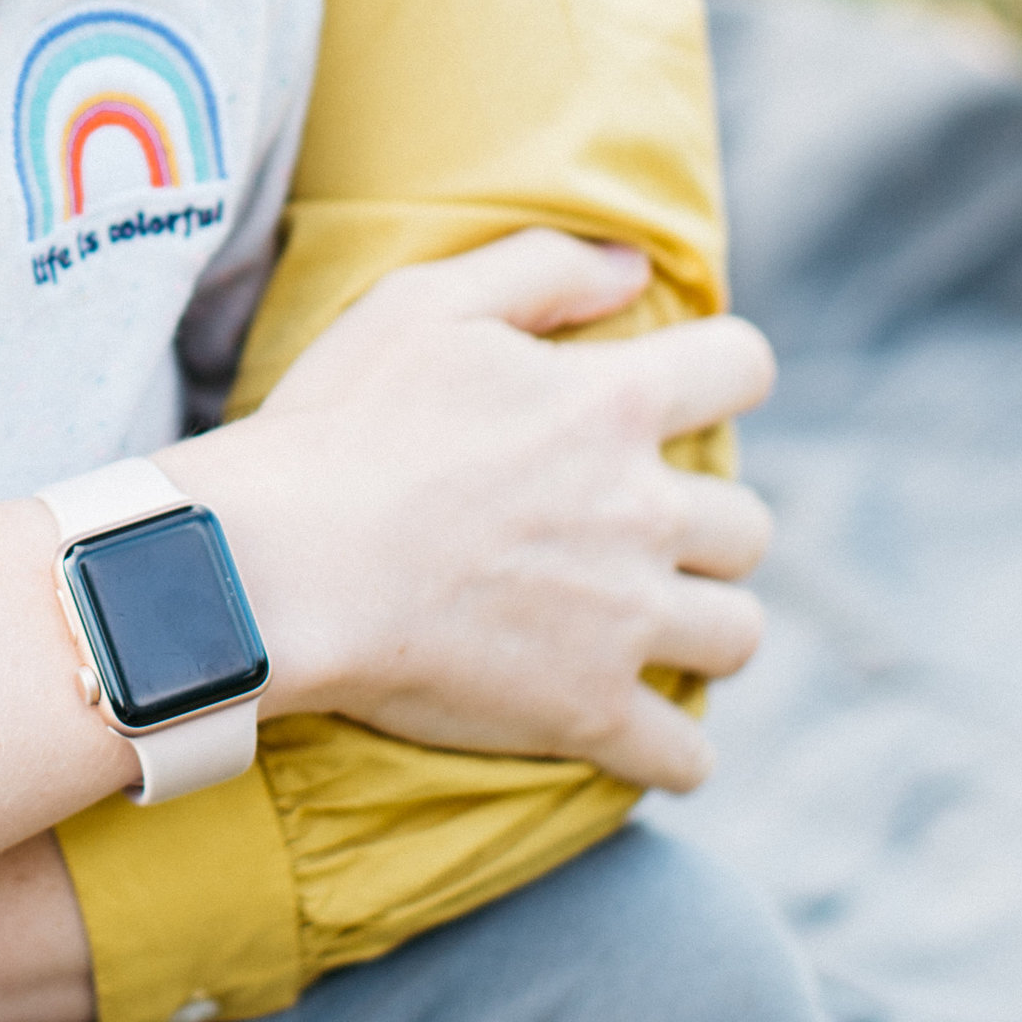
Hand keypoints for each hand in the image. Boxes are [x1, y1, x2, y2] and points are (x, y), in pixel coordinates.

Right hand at [176, 231, 773, 790]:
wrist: (272, 569)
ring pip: (737, 635)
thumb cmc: (334, 430)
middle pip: (748, 525)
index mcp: (612, 404)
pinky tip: (636, 733)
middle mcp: (642, 512)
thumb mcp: (421, 304)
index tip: (684, 396)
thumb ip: (540, 266)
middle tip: (640, 535)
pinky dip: (670, 752)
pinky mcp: (587, 711)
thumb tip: (634, 265)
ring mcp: (623, 620)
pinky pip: (684, 756)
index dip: (721, 374)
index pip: (742, 368)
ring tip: (650, 631)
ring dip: (704, 631)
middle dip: (706, 528)